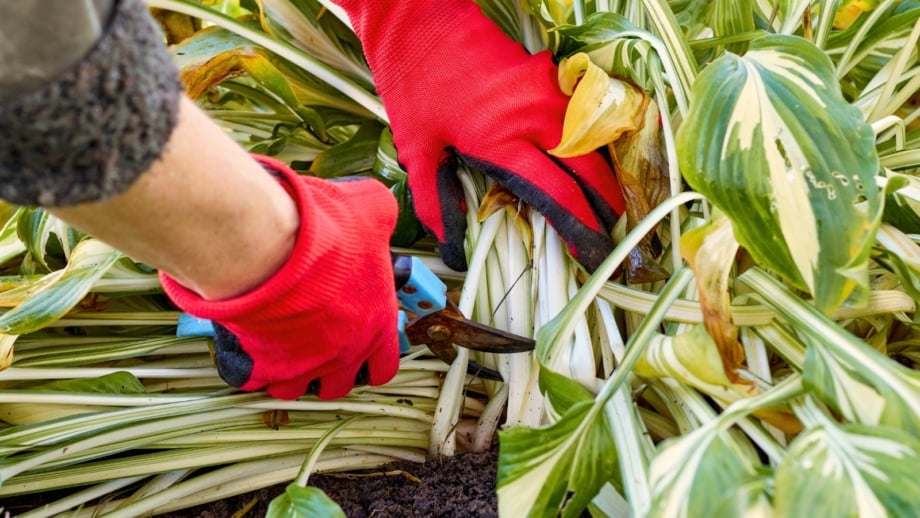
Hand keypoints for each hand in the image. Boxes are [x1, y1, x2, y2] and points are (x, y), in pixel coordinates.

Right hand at [160, 156, 399, 399]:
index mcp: (375, 326)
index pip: (384, 367)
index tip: (357, 346)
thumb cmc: (323, 233)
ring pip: (295, 389)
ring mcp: (302, 365)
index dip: (371, 358)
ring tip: (279, 344)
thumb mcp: (370, 208)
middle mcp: (343, 354)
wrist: (269, 246)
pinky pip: (253, 380)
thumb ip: (380, 213)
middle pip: (338, 385)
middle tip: (313, 343)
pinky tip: (248, 342)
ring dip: (288, 371)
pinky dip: (249, 366)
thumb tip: (380, 207)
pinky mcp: (262, 366)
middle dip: (327, 369)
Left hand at [333, 0, 624, 271]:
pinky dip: (596, 144)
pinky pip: (584, 115)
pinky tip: (597, 164)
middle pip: (590, 170)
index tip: (592, 255)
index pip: (558, 196)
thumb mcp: (415, 150)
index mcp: (501, 143)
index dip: (580, 229)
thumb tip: (451, 251)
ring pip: (595, 141)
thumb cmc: (414, 87)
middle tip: (617, 236)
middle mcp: (535, 118)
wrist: (420, 22)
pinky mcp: (551, 73)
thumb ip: (435, 203)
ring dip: (607, 175)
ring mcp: (548, 92)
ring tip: (615, 207)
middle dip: (608, 206)